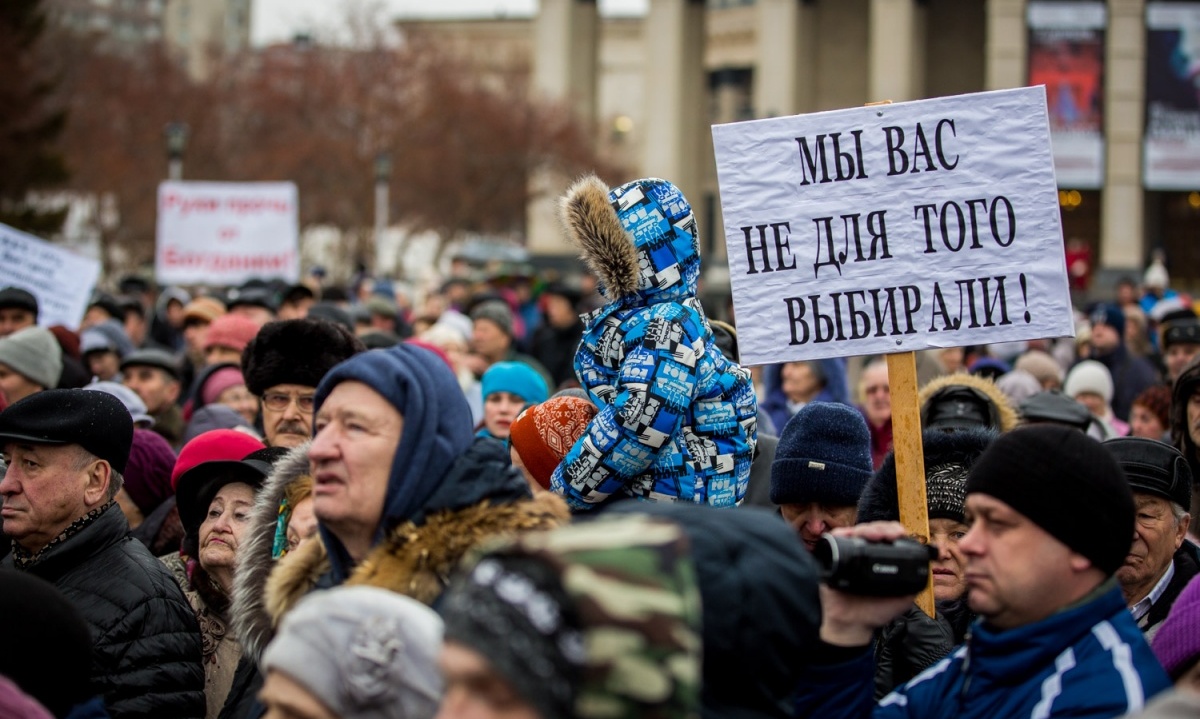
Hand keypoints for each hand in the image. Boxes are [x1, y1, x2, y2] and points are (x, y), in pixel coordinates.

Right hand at [818, 521, 920, 646]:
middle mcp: (863, 554)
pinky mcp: (831, 557)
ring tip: (876, 535)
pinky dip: (844, 533)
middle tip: (891, 534)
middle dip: (883, 527)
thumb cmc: (874, 613)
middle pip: (872, 530)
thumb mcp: (902, 599)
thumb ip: (913, 585)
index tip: (901, 534)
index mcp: (880, 560)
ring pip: (856, 531)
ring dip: (867, 529)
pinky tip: (853, 535)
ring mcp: (848, 554)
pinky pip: (835, 539)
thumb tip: (927, 570)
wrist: (852, 626)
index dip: (893, 530)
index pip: (886, 537)